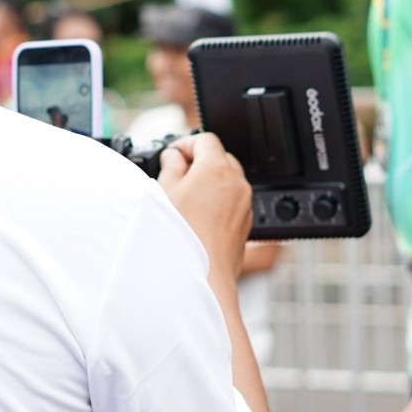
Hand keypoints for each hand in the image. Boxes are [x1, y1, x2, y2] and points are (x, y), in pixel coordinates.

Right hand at [158, 133, 251, 278]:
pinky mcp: (246, 220)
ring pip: (228, 180)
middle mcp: (236, 181)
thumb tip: (173, 157)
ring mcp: (244, 201)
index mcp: (216, 167)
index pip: (205, 139)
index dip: (186, 144)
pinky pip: (233, 200)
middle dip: (199, 163)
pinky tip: (200, 217)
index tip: (173, 156)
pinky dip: (219, 201)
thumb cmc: (183, 235)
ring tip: (187, 201)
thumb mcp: (165, 192)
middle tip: (177, 177)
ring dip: (210, 182)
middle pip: (219, 157)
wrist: (203, 272)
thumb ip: (170, 166)